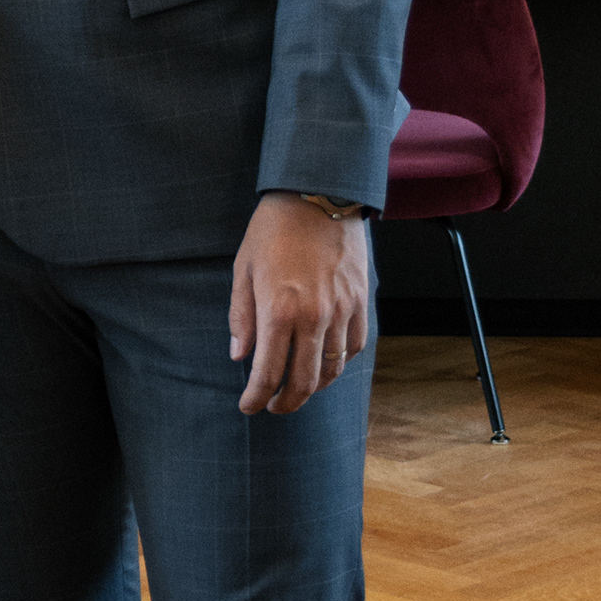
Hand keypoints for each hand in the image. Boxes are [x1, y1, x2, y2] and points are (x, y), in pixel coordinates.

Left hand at [229, 193, 369, 415]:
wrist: (317, 194)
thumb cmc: (273, 229)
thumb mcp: (243, 269)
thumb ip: (241, 317)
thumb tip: (240, 356)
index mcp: (278, 311)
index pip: (268, 373)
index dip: (256, 398)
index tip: (249, 407)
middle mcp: (314, 317)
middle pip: (304, 382)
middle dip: (286, 403)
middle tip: (273, 406)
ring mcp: (342, 311)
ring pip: (333, 369)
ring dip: (315, 387)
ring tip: (298, 389)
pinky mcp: (361, 301)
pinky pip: (355, 346)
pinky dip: (340, 362)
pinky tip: (325, 362)